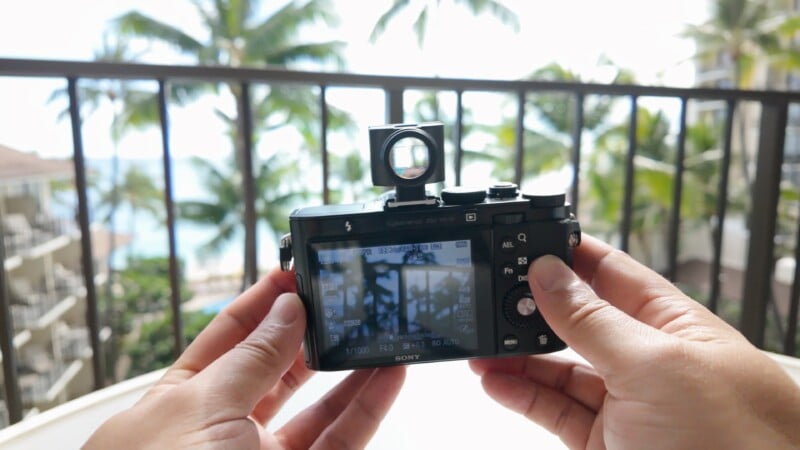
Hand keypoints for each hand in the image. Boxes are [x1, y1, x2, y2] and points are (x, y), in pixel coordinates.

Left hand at [84, 267, 405, 448]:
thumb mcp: (201, 408)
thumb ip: (251, 358)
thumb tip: (285, 309)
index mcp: (177, 404)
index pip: (226, 339)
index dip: (260, 304)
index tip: (294, 273)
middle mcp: (219, 431)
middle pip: (275, 370)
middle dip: (310, 332)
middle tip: (343, 298)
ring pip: (315, 407)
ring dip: (349, 368)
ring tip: (378, 330)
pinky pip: (340, 439)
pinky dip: (366, 406)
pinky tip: (386, 375)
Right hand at [470, 235, 799, 448]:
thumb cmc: (733, 442)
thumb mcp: (654, 366)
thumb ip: (593, 320)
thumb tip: (547, 273)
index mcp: (671, 324)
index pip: (610, 273)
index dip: (567, 256)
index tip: (522, 243)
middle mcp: (646, 359)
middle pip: (577, 319)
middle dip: (532, 308)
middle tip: (490, 296)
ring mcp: (624, 402)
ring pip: (559, 367)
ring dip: (517, 354)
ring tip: (481, 343)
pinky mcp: (603, 441)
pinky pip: (552, 409)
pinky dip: (520, 394)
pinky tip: (495, 381)